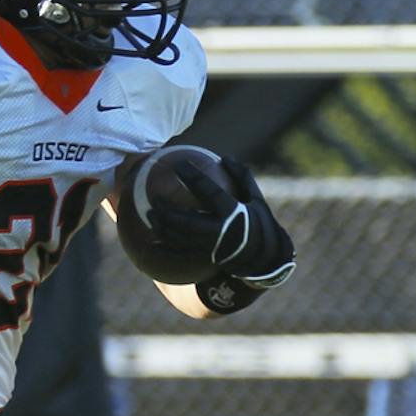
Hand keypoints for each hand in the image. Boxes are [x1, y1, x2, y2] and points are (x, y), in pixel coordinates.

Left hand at [147, 155, 296, 287]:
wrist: (266, 258)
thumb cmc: (260, 223)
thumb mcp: (257, 198)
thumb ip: (242, 177)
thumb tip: (225, 157)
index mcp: (233, 212)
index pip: (209, 191)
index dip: (193, 177)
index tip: (179, 164)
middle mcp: (220, 231)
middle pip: (187, 221)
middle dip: (168, 210)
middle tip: (154, 197)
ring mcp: (211, 247)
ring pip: (180, 238)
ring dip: (162, 227)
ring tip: (149, 214)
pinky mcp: (206, 259)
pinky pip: (180, 255)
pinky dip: (164, 249)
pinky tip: (150, 243)